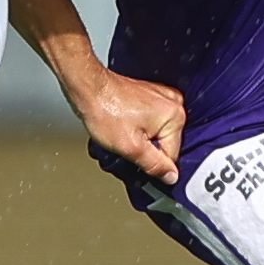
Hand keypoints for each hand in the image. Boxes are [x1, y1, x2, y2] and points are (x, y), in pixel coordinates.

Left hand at [64, 61, 185, 186]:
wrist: (89, 88)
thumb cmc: (105, 110)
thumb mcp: (131, 148)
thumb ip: (155, 165)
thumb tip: (171, 176)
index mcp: (175, 116)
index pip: (172, 156)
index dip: (152, 163)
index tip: (136, 157)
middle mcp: (173, 103)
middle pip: (166, 143)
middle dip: (147, 149)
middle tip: (127, 142)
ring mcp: (162, 97)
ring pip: (157, 134)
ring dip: (142, 138)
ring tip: (123, 130)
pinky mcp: (151, 95)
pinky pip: (151, 121)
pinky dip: (139, 127)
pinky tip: (124, 123)